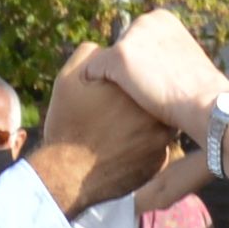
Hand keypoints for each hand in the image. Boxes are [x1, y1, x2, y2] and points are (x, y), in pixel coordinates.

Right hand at [29, 42, 165, 209]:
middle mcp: (156, 111)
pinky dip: (141, 147)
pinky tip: (119, 150)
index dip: (124, 80)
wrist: (67, 175)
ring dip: (141, 123)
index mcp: (137, 87)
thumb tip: (109, 51)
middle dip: (137, 100)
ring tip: (115, 131)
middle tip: (111, 112)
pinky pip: (154, 148)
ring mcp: (161, 139)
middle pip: (152, 97)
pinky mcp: (158, 163)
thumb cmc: (68, 125)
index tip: (109, 91)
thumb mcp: (69, 79)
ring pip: (156, 122)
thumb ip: (92, 54)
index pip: (141, 73)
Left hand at [102, 8, 228, 133]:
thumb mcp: (184, 60)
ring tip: (115, 100)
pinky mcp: (118, 57)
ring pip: (105, 61)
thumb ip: (164, 54)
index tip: (148, 83)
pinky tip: (99, 100)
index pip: (135, 41)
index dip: (139, 65)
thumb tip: (150, 66)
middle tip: (133, 93)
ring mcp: (131, 38)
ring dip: (109, 79)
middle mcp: (145, 21)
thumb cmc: (200, 92)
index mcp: (162, 19)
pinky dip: (94, 85)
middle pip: (119, 49)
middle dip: (122, 70)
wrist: (206, 104)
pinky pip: (93, 71)